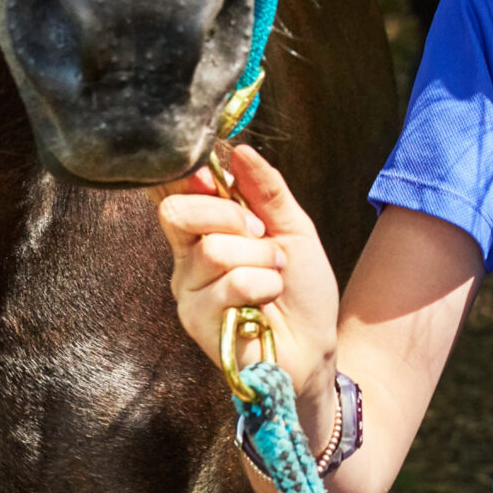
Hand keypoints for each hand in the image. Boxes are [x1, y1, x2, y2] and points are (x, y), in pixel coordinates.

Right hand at [158, 145, 339, 404]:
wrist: (316, 344)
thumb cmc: (303, 288)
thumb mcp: (293, 227)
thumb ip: (266, 189)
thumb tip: (239, 149)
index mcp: (205, 230)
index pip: (175, 192)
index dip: (192, 177)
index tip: (217, 175)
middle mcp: (188, 258)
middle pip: (179, 211)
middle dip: (230, 214)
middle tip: (260, 233)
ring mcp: (189, 290)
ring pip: (214, 249)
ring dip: (262, 258)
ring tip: (275, 275)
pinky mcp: (196, 320)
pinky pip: (230, 282)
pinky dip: (264, 285)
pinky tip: (268, 302)